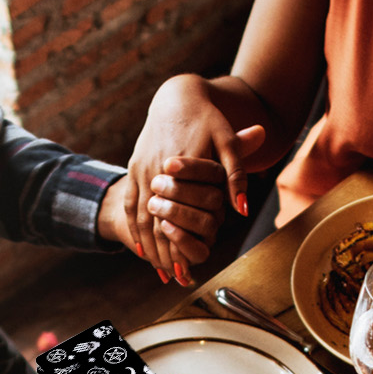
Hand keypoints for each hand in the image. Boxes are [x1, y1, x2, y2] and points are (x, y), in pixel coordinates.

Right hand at [119, 75, 264, 277]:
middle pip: (153, 220)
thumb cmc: (208, 120)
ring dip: (147, 243)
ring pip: (139, 213)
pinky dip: (134, 226)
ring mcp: (140, 167)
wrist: (177, 96)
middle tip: (170, 277)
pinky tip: (140, 245)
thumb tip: (241, 209)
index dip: (178, 243)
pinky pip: (130, 201)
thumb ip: (236, 176)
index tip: (184, 269)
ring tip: (157, 268)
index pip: (174, 215)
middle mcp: (154, 168)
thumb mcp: (227, 144)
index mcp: (176, 166)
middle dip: (161, 251)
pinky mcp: (134, 165)